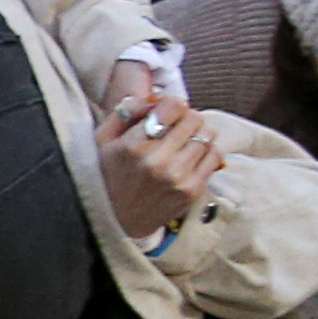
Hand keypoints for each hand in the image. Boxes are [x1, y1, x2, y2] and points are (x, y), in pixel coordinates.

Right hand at [96, 73, 222, 236]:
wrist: (116, 221)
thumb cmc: (108, 176)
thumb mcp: (102, 140)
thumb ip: (126, 111)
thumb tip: (155, 97)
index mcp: (133, 145)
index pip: (174, 105)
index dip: (171, 105)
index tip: (165, 113)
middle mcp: (158, 160)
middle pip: (194, 118)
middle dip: (185, 118)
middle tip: (175, 127)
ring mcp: (178, 176)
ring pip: (208, 134)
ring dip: (197, 134)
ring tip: (183, 143)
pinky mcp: (193, 189)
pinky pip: (215, 155)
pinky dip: (206, 151)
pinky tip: (190, 157)